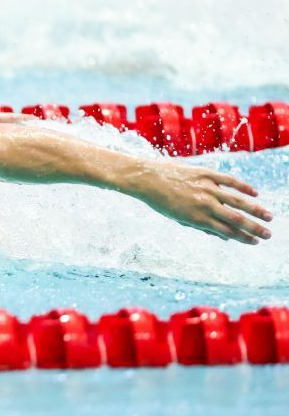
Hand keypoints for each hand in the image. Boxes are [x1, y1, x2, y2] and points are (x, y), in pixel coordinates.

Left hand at [133, 160, 273, 243]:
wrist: (145, 178)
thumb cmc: (160, 201)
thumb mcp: (178, 218)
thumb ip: (201, 226)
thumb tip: (223, 236)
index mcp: (196, 218)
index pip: (226, 231)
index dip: (242, 238)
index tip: (255, 242)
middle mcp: (204, 204)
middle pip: (235, 218)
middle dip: (254, 228)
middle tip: (269, 235)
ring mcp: (206, 188)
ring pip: (237, 200)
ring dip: (255, 210)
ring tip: (269, 217)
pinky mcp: (205, 173)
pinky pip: (229, 180)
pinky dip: (243, 187)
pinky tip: (254, 193)